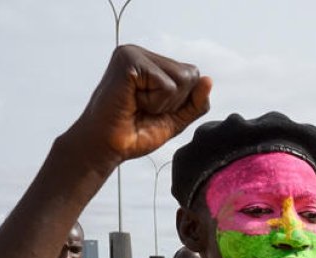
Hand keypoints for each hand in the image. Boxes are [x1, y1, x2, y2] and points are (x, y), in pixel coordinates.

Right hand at [69, 45, 211, 164]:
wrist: (106, 148)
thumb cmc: (135, 133)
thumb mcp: (175, 119)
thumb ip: (196, 102)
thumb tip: (208, 80)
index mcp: (150, 62)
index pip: (192, 75)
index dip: (181, 101)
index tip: (152, 110)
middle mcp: (141, 53)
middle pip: (191, 75)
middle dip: (174, 102)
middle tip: (144, 109)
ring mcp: (133, 54)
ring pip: (181, 79)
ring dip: (163, 103)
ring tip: (138, 106)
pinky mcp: (128, 61)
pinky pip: (167, 85)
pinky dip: (155, 103)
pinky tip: (132, 103)